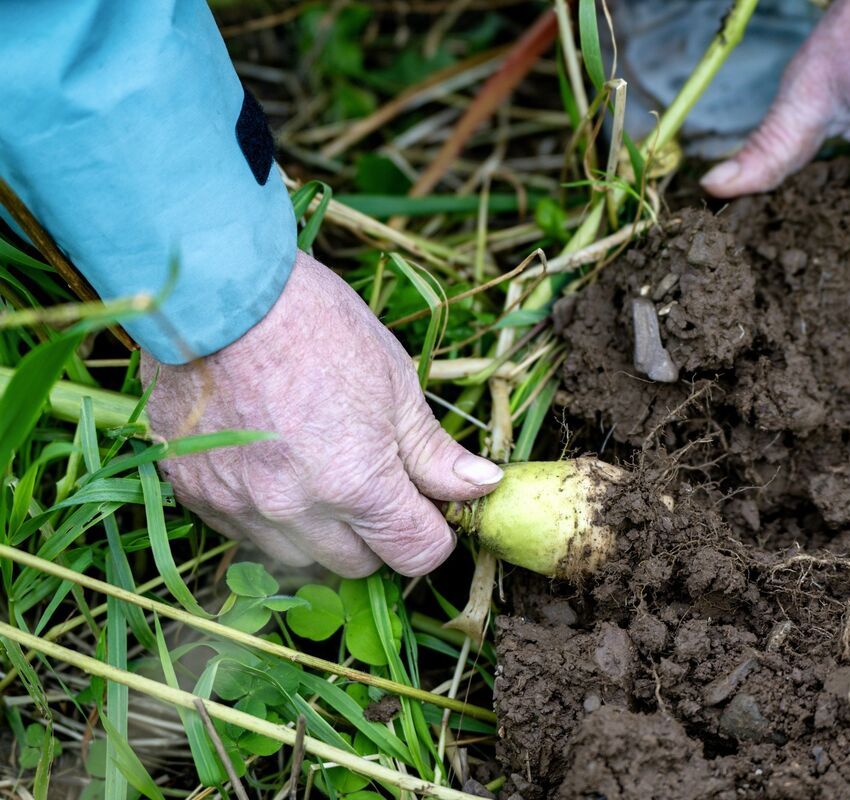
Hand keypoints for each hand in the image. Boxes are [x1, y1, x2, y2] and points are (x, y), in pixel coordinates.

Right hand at [141, 250, 503, 576]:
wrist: (216, 292)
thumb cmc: (317, 325)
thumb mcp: (395, 383)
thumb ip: (434, 452)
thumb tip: (481, 485)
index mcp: (356, 485)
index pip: (416, 555)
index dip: (433, 530)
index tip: (428, 502)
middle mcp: (294, 512)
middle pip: (359, 565)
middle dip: (379, 534)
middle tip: (378, 479)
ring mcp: (238, 506)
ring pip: (299, 558)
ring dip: (323, 532)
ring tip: (322, 469)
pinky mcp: (194, 493)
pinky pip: (245, 533)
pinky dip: (269, 516)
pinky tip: (275, 466)